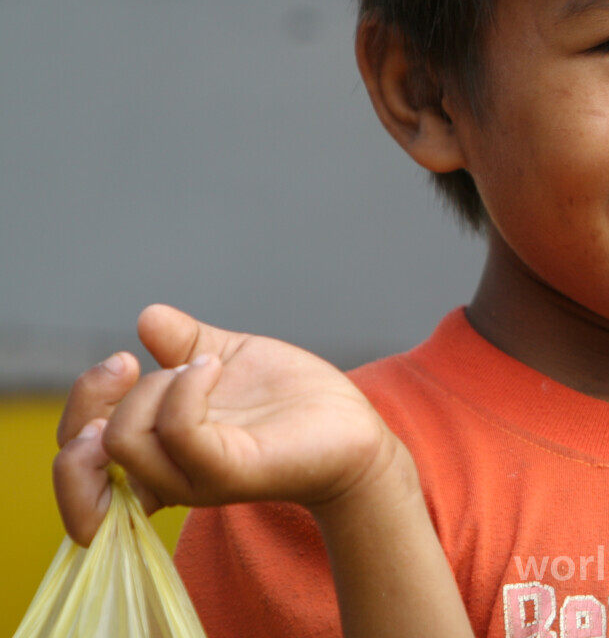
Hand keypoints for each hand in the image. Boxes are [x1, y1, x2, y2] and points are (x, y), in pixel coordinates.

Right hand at [54, 304, 395, 545]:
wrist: (348, 426)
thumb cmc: (286, 400)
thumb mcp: (224, 360)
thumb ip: (182, 342)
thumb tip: (147, 317)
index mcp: (153, 452)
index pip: (74, 460)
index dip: (75, 414)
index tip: (119, 367)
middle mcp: (165, 474)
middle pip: (79, 453)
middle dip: (91, 396)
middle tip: (129, 364)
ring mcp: (195, 477)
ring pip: (124, 439)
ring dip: (153, 386)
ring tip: (204, 366)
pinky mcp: (231, 472)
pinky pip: (181, 432)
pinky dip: (187, 386)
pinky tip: (216, 366)